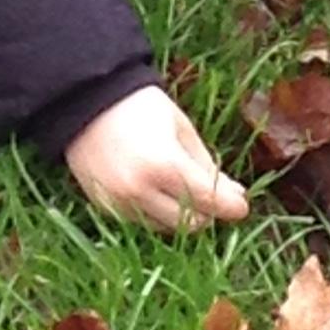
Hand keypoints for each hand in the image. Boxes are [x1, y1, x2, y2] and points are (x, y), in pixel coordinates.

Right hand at [64, 87, 248, 233]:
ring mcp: (120, 204)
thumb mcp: (181, 128)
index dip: (231, 206)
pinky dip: (155, 212)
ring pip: (166, 228)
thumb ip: (207, 165)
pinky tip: (155, 189)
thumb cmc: (140, 107)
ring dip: (182, 214)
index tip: (242, 205)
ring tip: (181, 188)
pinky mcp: (106, 209)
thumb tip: (236, 194)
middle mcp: (140, 192)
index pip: (210, 201)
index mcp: (164, 166)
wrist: (86, 102)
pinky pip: (141, 222)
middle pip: (191, 224)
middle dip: (208, 212)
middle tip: (214, 196)